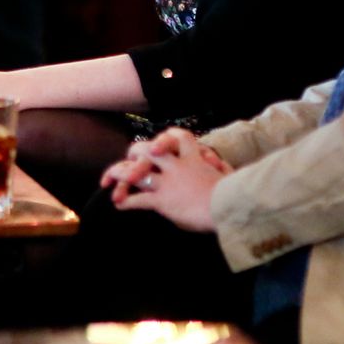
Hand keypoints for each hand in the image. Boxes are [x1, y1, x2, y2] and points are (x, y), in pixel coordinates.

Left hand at [106, 133, 227, 232]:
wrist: (231, 206)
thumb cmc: (235, 193)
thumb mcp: (227, 174)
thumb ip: (217, 167)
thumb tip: (214, 161)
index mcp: (192, 158)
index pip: (177, 137)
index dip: (165, 139)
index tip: (158, 147)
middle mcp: (176, 166)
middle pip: (146, 150)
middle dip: (133, 154)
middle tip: (127, 161)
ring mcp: (167, 182)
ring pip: (135, 173)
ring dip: (119, 176)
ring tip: (108, 182)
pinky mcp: (163, 200)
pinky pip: (139, 199)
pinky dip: (126, 202)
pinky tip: (119, 205)